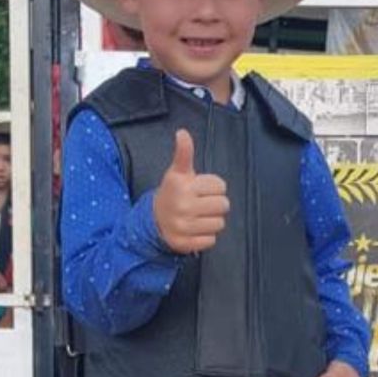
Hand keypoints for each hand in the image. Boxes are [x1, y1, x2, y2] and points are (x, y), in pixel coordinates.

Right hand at [152, 129, 229, 253]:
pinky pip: (211, 240)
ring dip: (211, 220)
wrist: (154, 220)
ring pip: (219, 223)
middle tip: (201, 203)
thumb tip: (182, 133)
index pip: (220, 186)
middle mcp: (183, 206)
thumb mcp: (177, 172)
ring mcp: (184, 226)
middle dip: (214, 204)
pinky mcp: (186, 243)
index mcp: (183, 185)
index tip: (199, 189)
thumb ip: (184, 153)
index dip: (213, 187)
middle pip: (223, 205)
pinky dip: (205, 236)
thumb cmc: (172, 193)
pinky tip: (194, 229)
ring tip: (198, 216)